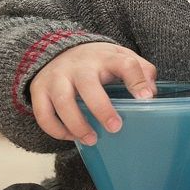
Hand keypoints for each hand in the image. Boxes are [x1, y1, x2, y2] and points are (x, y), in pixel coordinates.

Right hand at [29, 42, 156, 144]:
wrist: (58, 50)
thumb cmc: (98, 62)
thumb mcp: (121, 58)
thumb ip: (141, 72)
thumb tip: (150, 94)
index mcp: (106, 57)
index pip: (124, 63)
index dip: (137, 80)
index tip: (146, 98)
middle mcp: (79, 65)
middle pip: (88, 84)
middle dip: (102, 108)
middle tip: (115, 127)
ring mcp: (56, 77)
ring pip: (63, 102)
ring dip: (77, 124)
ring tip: (92, 139)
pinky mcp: (39, 89)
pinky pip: (43, 114)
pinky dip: (56, 130)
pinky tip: (72, 136)